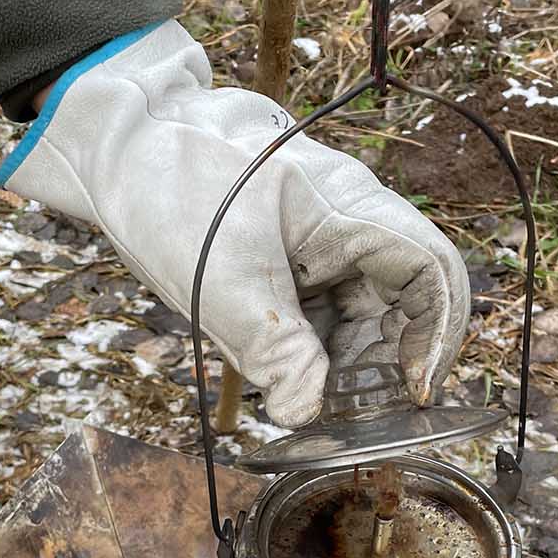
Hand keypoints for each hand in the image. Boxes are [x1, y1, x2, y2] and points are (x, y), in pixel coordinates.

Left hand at [0, 21, 469, 427]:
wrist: (120, 143)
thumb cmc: (170, 188)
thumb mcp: (221, 283)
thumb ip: (275, 352)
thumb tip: (306, 411)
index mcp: (351, 211)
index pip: (433, 273)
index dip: (437, 337)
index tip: (412, 392)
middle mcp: (352, 222)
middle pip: (406, 302)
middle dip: (387, 363)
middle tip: (349, 413)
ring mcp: (325, 239)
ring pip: (366, 311)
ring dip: (349, 361)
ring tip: (306, 397)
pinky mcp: (298, 257)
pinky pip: (328, 308)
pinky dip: (315, 347)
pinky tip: (283, 373)